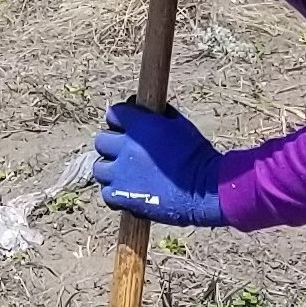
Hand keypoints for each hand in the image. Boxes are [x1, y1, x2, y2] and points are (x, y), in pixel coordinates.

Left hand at [91, 101, 225, 227]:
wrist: (206, 189)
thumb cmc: (198, 156)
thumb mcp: (181, 125)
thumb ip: (159, 116)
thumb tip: (149, 110)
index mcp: (140, 126)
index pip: (114, 114)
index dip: (121, 121)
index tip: (129, 128)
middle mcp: (125, 147)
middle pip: (101, 140)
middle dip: (113, 145)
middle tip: (127, 154)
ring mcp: (121, 173)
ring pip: (99, 168)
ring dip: (111, 170)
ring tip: (126, 175)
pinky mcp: (121, 196)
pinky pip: (106, 193)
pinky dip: (115, 193)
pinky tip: (128, 193)